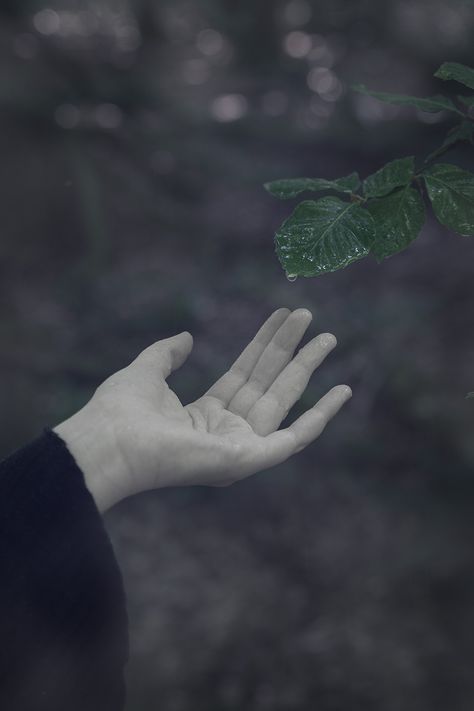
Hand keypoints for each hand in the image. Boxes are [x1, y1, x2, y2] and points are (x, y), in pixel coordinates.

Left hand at [54, 308, 350, 511]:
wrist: (113, 441)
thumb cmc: (121, 411)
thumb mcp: (147, 370)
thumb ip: (167, 353)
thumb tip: (187, 338)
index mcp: (204, 414)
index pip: (244, 373)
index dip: (263, 343)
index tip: (282, 315)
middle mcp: (227, 430)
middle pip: (267, 381)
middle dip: (289, 349)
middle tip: (310, 316)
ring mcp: (241, 445)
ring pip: (284, 399)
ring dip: (307, 367)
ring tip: (329, 336)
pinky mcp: (251, 458)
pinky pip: (296, 438)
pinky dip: (321, 416)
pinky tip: (340, 391)